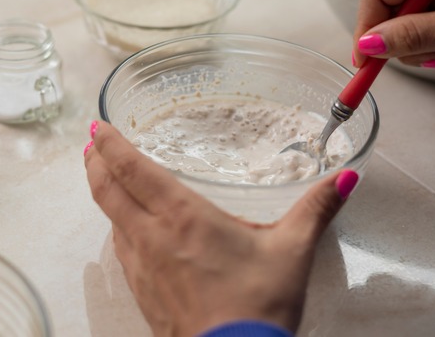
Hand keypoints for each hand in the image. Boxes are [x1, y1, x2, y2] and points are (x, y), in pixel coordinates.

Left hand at [83, 121, 357, 335]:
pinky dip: (116, 225)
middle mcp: (152, 237)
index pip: (132, 170)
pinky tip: (126, 227)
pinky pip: (120, 248)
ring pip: (109, 218)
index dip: (110, 145)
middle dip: (95, 162)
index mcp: (183, 218)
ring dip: (102, 191)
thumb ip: (315, 210)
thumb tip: (344, 180)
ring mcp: (142, 266)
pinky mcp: (141, 292)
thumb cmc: (258, 307)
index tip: (97, 126)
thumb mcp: (292, 252)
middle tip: (91, 143)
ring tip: (103, 176)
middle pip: (107, 190)